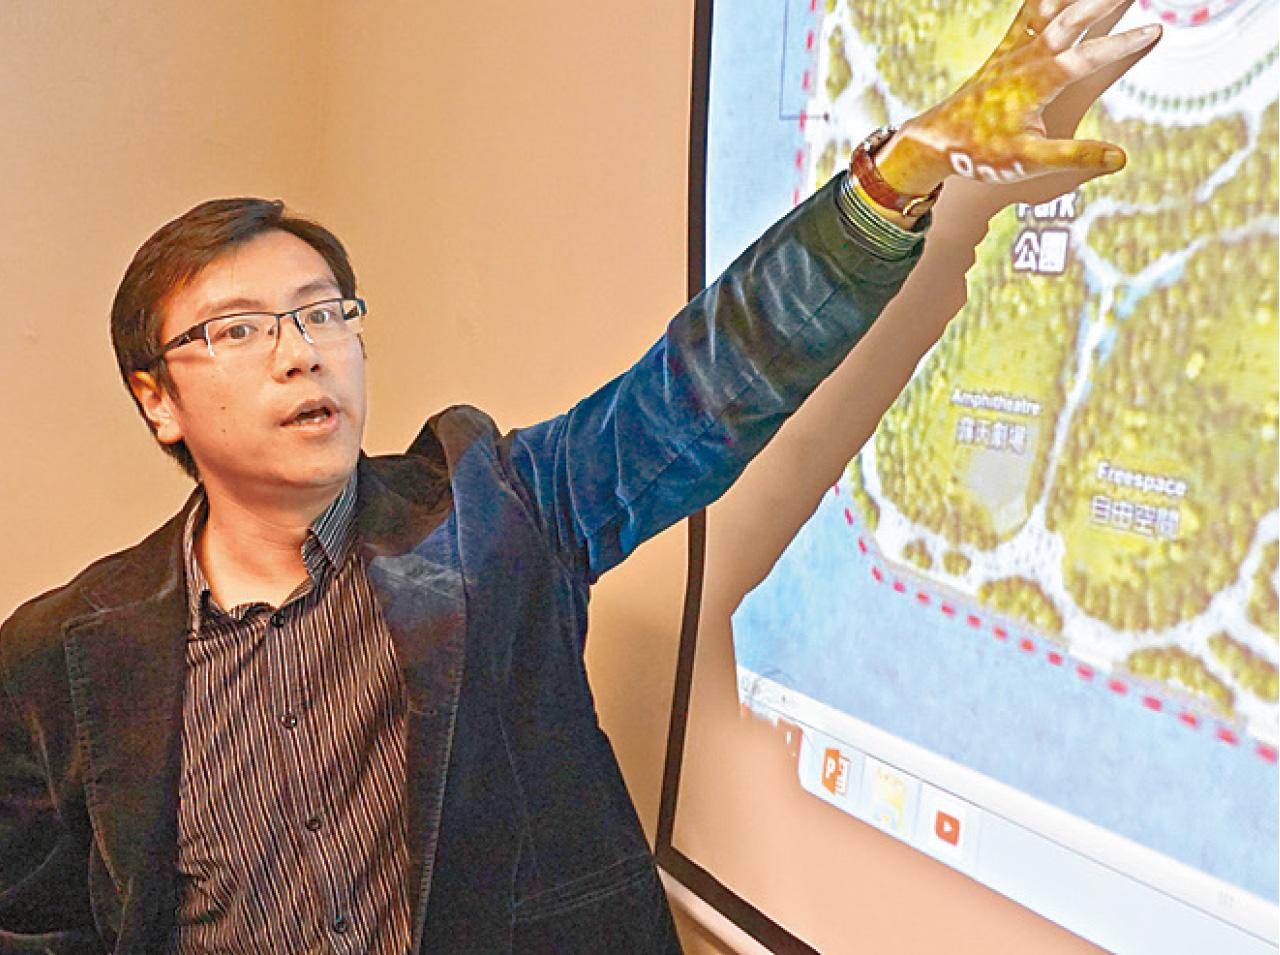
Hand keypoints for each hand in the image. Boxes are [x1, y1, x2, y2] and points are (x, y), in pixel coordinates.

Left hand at [876, 0, 1162, 197]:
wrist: (935, 140)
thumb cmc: (979, 152)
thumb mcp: (1027, 162)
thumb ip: (1074, 157)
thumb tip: (1119, 158)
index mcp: (1037, 82)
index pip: (1087, 57)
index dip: (1121, 43)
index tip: (1154, 29)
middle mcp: (1027, 58)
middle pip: (1071, 17)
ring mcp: (1014, 50)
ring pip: (1050, 6)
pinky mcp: (1005, 50)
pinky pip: (1030, 12)